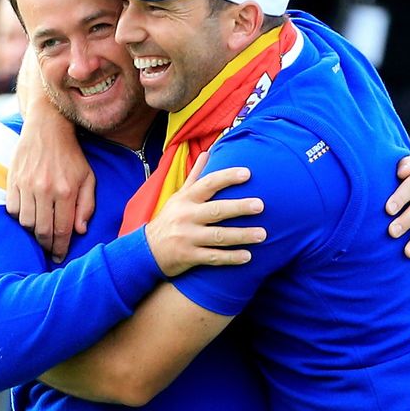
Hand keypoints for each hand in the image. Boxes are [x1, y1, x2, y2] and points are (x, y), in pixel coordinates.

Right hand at [7, 55, 94, 262]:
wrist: (47, 129)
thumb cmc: (71, 156)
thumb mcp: (88, 178)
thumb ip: (86, 206)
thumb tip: (79, 231)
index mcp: (66, 191)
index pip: (62, 230)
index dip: (61, 248)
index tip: (59, 257)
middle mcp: (45, 190)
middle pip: (42, 230)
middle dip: (46, 246)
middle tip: (49, 252)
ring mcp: (27, 185)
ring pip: (26, 222)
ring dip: (32, 232)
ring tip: (39, 233)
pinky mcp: (13, 180)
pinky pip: (13, 209)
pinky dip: (20, 217)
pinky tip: (28, 216)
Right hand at [143, 152, 265, 276]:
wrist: (146, 251)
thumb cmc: (169, 220)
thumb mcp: (178, 197)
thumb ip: (195, 176)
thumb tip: (207, 152)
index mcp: (186, 199)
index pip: (208, 184)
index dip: (227, 177)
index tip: (247, 173)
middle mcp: (186, 217)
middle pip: (216, 210)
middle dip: (239, 208)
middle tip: (261, 205)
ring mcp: (187, 237)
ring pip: (218, 236)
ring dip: (241, 235)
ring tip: (262, 234)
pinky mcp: (189, 256)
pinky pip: (213, 257)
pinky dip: (230, 258)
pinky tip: (248, 256)